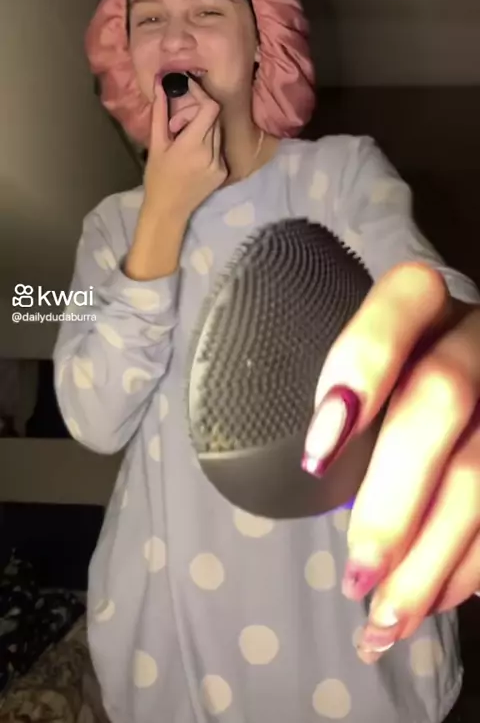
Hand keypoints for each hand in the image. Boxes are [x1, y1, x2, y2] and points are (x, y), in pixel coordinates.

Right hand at [143, 75, 226, 220]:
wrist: (169, 209)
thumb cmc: (157, 177)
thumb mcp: (156, 144)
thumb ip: (160, 113)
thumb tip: (161, 85)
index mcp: (193, 145)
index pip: (210, 109)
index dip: (201, 95)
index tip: (188, 91)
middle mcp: (212, 154)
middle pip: (214, 117)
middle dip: (197, 112)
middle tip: (178, 122)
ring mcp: (220, 164)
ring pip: (217, 131)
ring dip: (203, 127)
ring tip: (184, 139)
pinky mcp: (224, 172)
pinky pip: (219, 147)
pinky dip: (208, 143)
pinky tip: (193, 155)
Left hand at [302, 262, 479, 662]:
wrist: (467, 371)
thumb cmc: (387, 379)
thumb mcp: (367, 369)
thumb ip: (345, 400)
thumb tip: (307, 480)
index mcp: (425, 303)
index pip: (404, 300)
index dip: (362, 365)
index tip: (317, 454)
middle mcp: (477, 337)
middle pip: (442, 402)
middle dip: (395, 502)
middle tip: (357, 572)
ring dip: (432, 560)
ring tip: (384, 620)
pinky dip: (468, 566)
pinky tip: (431, 599)